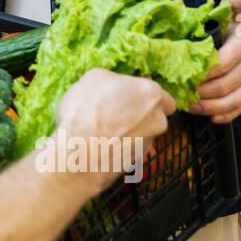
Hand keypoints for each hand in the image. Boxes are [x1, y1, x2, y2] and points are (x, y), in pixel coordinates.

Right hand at [53, 69, 175, 190]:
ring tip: (100, 130)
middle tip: (113, 112)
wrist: (78, 152)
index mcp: (152, 94)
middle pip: (155, 116)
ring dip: (127, 132)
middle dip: (138, 115)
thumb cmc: (86, 110)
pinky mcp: (134, 162)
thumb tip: (115, 85)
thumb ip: (113, 80)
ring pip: (142, 134)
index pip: (162, 96)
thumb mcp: (93, 77)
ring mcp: (148, 143)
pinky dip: (118, 147)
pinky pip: (128, 150)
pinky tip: (98, 144)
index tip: (128, 97)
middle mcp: (158, 120)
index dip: (145, 96)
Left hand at [191, 0, 240, 123]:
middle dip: (201, 91)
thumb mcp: (237, 13)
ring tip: (187, 104)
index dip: (204, 71)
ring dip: (208, 107)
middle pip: (224, 85)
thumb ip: (234, 5)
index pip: (223, 63)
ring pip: (230, 101)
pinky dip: (223, 116)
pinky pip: (238, 110)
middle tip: (178, 91)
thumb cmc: (240, 27)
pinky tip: (206, 115)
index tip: (184, 72)